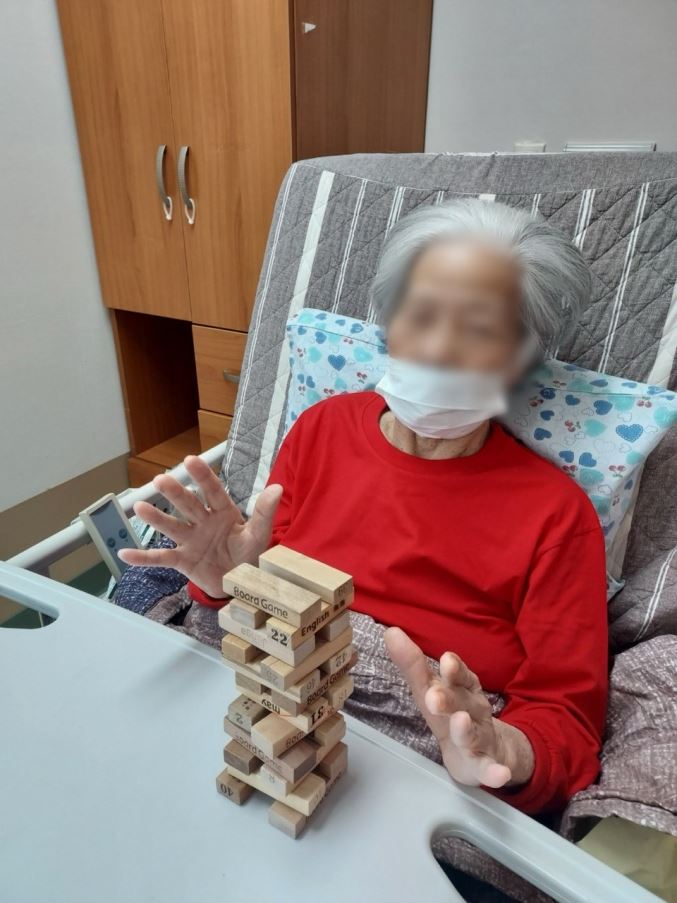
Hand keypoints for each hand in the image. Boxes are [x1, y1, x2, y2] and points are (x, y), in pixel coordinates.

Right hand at [117, 455, 283, 597]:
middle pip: (188, 505)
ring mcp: (191, 540)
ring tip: (139, 506)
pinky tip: (125, 553)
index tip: (190, 460)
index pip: (212, 491)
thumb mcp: (259, 534)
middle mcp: (203, 522)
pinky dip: (143, 557)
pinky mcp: (183, 560)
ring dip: (156, 518)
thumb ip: (265, 513)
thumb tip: (278, 487)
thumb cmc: (249, 553)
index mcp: (223, 512)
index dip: (202, 476)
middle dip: (175, 493)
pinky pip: (161, 558)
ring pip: (172, 527)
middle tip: (161, 479)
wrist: (241, 582)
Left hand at [384, 627, 533, 789]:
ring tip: (460, 722)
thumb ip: (413, 665)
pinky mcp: (484, 765)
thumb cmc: (454, 712)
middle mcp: (473, 710)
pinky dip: (496, 773)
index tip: (446, 659)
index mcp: (461, 690)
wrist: (489, 749)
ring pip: (472, 733)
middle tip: (433, 696)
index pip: (457, 676)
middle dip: (448, 699)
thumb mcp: (432, 689)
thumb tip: (391, 632)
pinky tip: (500, 774)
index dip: (454, 669)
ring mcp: (480, 737)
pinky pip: (491, 769)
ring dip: (466, 729)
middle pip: (461, 703)